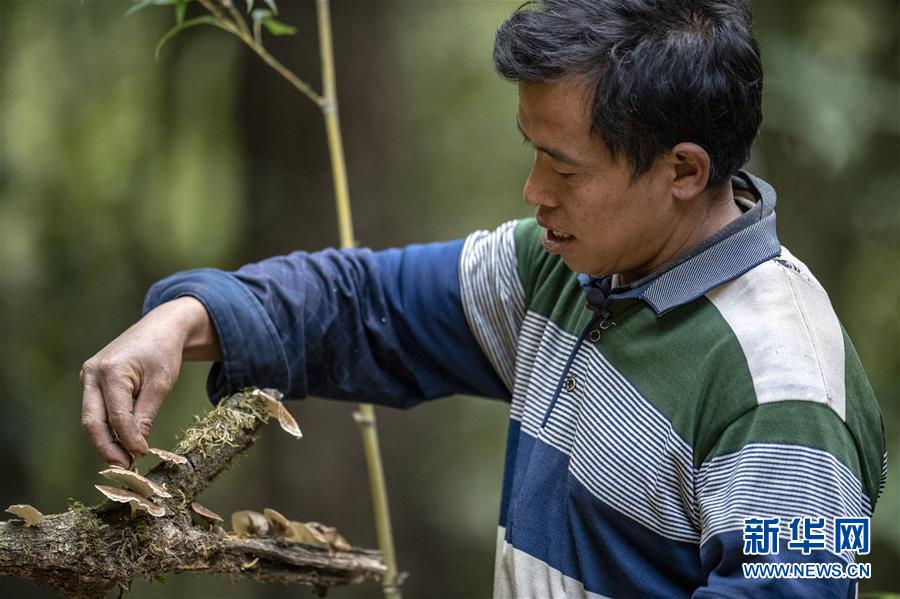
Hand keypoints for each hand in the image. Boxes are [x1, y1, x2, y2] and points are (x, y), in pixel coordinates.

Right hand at [80, 297, 219, 466]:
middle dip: (107, 448)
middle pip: (92, 421)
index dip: (128, 440)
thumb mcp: (162, 383)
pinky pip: (95, 411)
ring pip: (91, 419)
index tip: (142, 456)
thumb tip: (136, 447)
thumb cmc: (163, 353)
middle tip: (125, 468)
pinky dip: (107, 429)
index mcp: (111, 371)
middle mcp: (92, 374)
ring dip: (106, 442)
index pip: (117, 416)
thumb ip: (146, 414)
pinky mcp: (90, 382)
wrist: (159, 328)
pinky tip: (121, 444)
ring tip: (125, 461)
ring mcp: (88, 377)